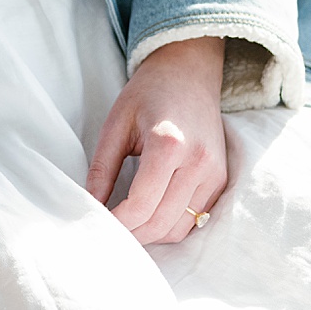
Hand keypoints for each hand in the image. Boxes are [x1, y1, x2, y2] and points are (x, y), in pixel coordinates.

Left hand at [86, 35, 229, 244]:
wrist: (188, 74)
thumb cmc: (148, 94)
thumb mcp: (116, 124)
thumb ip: (102, 168)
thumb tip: (89, 204)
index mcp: (168, 144)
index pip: (141, 205)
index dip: (116, 222)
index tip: (96, 222)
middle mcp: (198, 161)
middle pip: (160, 223)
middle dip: (131, 233)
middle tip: (108, 228)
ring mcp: (214, 173)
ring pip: (179, 228)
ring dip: (151, 234)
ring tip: (128, 222)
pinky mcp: (221, 179)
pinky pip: (195, 219)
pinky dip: (170, 225)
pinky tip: (151, 214)